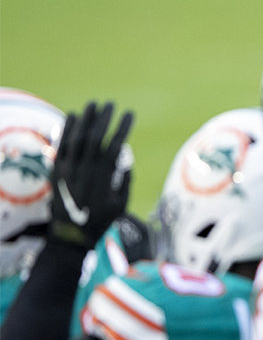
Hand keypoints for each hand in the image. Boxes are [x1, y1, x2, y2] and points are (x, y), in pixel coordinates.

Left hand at [49, 102, 134, 248]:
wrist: (71, 235)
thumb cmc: (101, 220)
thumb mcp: (121, 204)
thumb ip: (124, 179)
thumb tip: (126, 157)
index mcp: (103, 177)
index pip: (114, 145)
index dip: (122, 128)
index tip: (130, 114)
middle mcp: (84, 170)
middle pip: (94, 137)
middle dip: (104, 118)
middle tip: (112, 104)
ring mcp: (68, 169)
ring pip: (76, 138)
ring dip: (85, 119)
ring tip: (93, 104)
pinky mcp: (56, 170)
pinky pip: (61, 145)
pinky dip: (66, 129)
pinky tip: (73, 116)